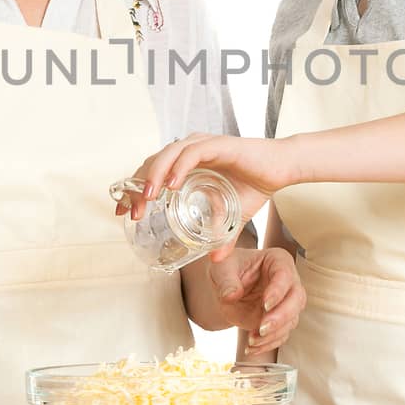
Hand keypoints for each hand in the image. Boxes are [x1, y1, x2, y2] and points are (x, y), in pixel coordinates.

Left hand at [120, 135, 303, 240]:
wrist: (282, 169)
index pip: (151, 171)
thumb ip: (223, 235)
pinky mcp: (218, 145)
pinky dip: (178, 167)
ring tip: (146, 199)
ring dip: (153, 176)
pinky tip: (171, 186)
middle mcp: (190, 150)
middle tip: (131, 211)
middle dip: (137, 187)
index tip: (122, 209)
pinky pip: (191, 153)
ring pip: (167, 155)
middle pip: (152, 163)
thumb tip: (215, 259)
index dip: (133, 189)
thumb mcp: (234, 217)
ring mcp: (203, 145)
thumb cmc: (256, 185)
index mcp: (187, 163)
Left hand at [209, 246, 304, 355]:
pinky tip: (252, 348)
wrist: (226, 283)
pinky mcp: (279, 321)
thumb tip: (231, 295)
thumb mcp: (222, 268)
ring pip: (291, 321)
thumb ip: (226, 281)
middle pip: (297, 299)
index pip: (285, 275)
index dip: (278, 291)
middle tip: (262, 328)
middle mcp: (288, 282)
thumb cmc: (228, 267)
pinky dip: (267, 344)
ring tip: (252, 340)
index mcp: (277, 261)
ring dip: (273, 334)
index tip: (265, 304)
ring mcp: (285, 303)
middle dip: (281, 317)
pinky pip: (280, 336)